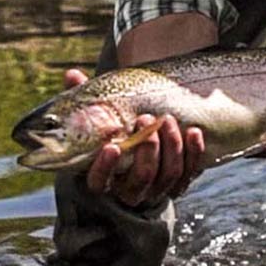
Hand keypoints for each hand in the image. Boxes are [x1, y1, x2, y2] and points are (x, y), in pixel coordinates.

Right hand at [66, 69, 205, 207]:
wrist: (135, 165)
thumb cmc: (112, 139)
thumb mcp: (95, 125)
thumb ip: (85, 104)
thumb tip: (72, 75)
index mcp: (103, 179)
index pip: (100, 181)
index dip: (105, 167)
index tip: (112, 146)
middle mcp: (130, 190)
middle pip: (142, 176)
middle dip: (148, 148)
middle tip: (146, 119)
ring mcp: (156, 190)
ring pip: (168, 175)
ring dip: (171, 146)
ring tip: (168, 120)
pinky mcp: (177, 186)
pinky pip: (189, 173)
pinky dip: (193, 152)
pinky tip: (193, 132)